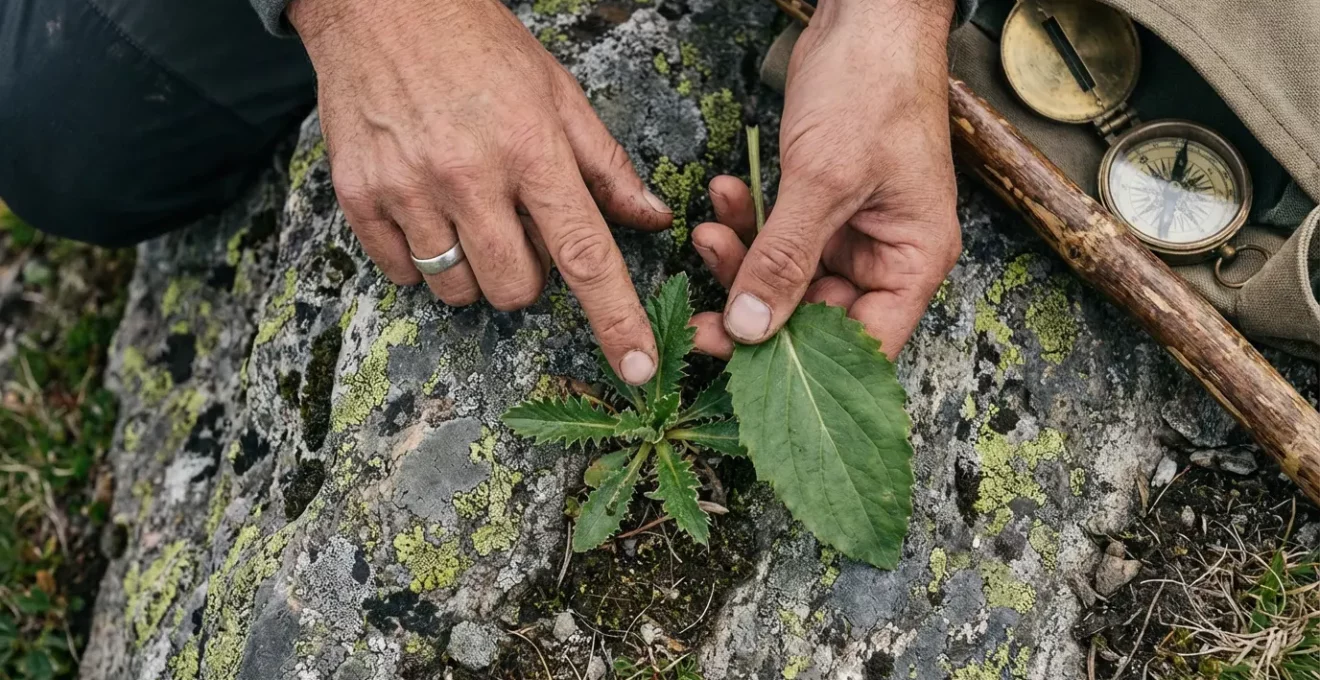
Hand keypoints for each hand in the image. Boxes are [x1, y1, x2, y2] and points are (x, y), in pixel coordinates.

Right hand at [288, 0, 672, 383]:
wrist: (381, 4)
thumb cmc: (479, 46)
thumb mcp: (558, 91)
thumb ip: (606, 163)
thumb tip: (651, 219)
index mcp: (532, 148)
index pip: (585, 253)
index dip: (616, 318)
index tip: (638, 370)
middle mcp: (469, 174)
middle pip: (515, 289)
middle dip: (526, 278)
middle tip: (515, 228)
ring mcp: (408, 188)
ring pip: (457, 291)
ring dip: (474, 272)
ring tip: (467, 214)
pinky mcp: (359, 196)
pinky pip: (401, 274)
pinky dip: (420, 259)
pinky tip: (425, 209)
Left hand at [690, 0, 959, 359]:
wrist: (866, 16)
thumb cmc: (874, 87)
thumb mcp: (824, 180)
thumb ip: (784, 259)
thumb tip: (751, 328)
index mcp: (912, 261)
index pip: (866, 345)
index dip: (804, 365)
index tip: (744, 365)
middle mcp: (885, 255)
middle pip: (816, 317)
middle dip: (757, 308)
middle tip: (702, 313)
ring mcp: (850, 230)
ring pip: (786, 277)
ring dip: (741, 260)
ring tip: (707, 233)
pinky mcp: (819, 204)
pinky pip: (775, 236)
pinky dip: (745, 222)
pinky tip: (724, 195)